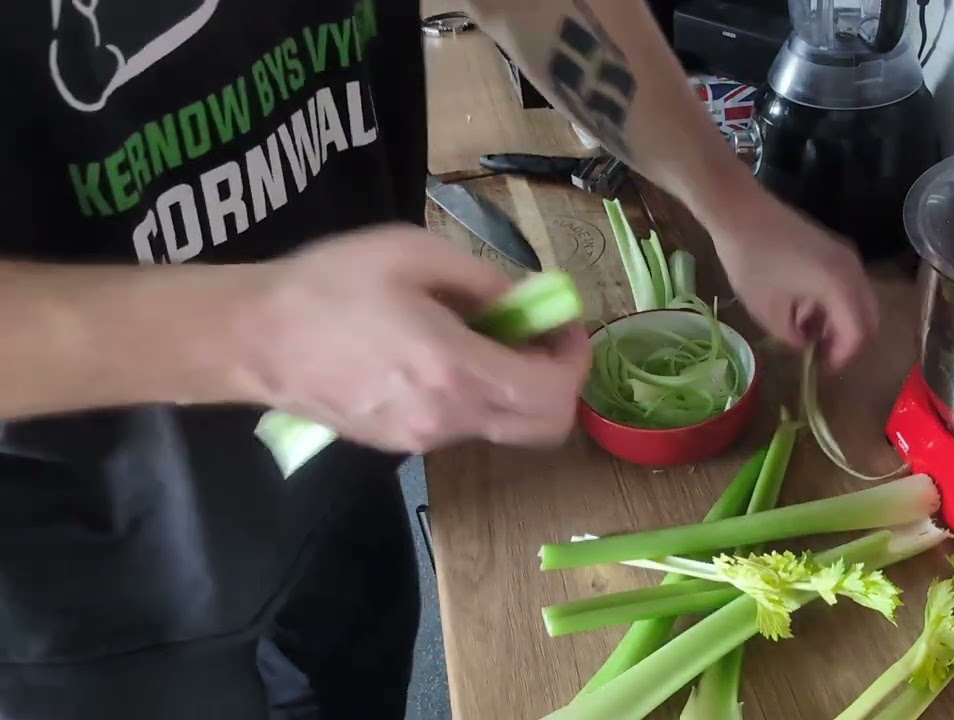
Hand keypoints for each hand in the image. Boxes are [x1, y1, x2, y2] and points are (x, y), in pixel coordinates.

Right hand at [226, 224, 590, 453]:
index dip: (575, 358)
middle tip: (542, 337)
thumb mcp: (413, 253)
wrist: (253, 338)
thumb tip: (525, 301)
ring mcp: (424, 441)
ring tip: (487, 336)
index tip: (564, 323)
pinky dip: (480, 396)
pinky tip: (447, 355)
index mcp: (457, 372)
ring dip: (517, 387)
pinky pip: (464, 427)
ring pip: (504, 428)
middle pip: (544, 428)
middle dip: (558, 382)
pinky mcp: (400, 445)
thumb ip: (483, 281)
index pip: (554, 394)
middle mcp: (449, 420)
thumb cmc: (329, 285)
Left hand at [709, 192, 879, 370]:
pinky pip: (847, 285)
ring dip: (841, 323)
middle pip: (869, 317)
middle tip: (822, 357)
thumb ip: (792, 336)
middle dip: (849, 342)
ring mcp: (846, 256)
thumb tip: (805, 344)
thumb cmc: (751, 261)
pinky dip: (835, 305)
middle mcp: (852, 269)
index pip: (858, 332)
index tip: (823, 369)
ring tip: (808, 335)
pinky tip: (805, 311)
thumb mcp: (767, 310)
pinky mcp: (835, 249)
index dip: (845, 356)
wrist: (741, 211)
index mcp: (839, 285)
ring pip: (860, 301)